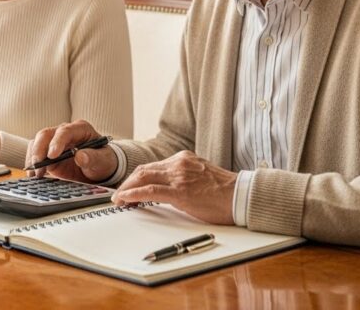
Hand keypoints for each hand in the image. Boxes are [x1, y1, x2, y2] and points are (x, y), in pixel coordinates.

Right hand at [25, 120, 116, 182]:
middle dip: (39, 149)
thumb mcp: (103, 161)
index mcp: (80, 129)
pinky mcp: (47, 154)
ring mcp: (54, 142)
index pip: (65, 131)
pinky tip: (32, 175)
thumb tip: (80, 156)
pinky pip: (35, 154)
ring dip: (33, 158)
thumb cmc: (103, 161)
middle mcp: (64, 133)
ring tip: (34, 174)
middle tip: (38, 165)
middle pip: (46, 134)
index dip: (57, 142)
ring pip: (37, 143)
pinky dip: (32, 164)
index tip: (52, 155)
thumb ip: (93, 158)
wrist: (98, 170)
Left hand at [111, 150, 235, 224]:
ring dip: (127, 189)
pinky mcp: (180, 192)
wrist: (242, 196)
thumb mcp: (200, 176)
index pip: (152, 166)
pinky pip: (149, 191)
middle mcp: (179, 163)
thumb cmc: (225, 192)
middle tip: (118, 193)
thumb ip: (183, 177)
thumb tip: (167, 188)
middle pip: (144, 170)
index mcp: (183, 159)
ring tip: (118, 199)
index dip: (137, 177)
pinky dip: (133, 194)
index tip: (128, 185)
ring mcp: (179, 177)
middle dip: (128, 182)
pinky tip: (125, 200)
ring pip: (143, 178)